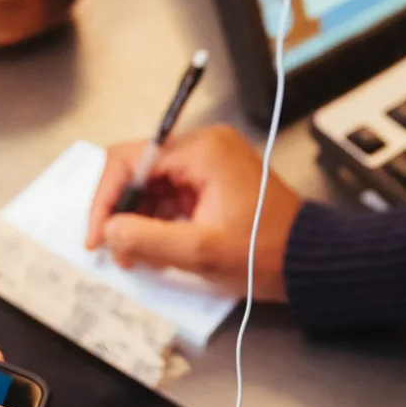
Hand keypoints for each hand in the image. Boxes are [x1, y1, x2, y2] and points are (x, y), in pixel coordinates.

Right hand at [86, 124, 303, 300]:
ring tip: (138, 256)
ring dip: (139, 220)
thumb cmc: (264, 252)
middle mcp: (203, 146)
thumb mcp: (199, 251)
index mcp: (200, 151)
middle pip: (137, 170)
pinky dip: (159, 221)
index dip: (105, 199)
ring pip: (152, 185)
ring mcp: (209, 162)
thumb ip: (146, 239)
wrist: (308, 260)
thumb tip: (107, 230)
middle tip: (117, 251)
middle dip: (122, 212)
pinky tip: (158, 249)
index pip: (128, 160)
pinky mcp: (213, 181)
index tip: (97, 236)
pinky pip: (171, 195)